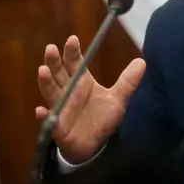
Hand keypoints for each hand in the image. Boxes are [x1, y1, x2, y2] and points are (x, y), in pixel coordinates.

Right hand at [35, 35, 145, 162]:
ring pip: (51, 93)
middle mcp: (68, 91)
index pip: (75, 63)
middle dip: (54, 61)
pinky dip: (44, 116)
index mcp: (82, 82)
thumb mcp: (118, 99)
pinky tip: (41, 110)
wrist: (94, 145)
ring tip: (42, 70)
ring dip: (46, 82)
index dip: (72, 52)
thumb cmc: (101, 118)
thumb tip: (142, 62)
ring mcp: (60, 108)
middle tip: (51, 48)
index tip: (72, 39)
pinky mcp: (57, 126)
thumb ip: (128, 81)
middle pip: (59, 73)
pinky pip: (49, 121)